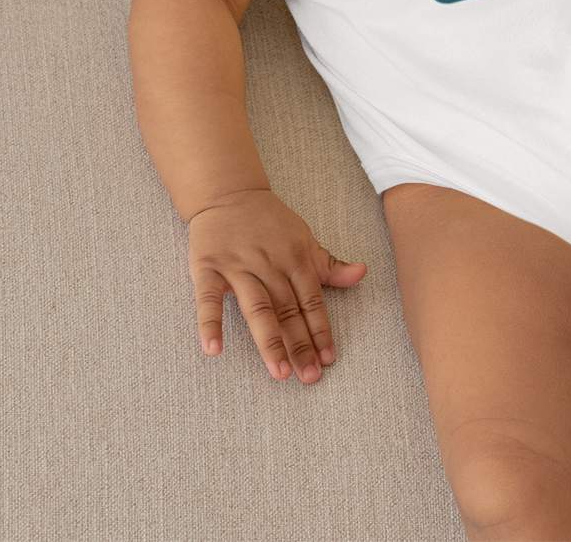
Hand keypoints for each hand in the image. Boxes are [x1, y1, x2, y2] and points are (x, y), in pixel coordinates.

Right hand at [188, 188, 367, 383]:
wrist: (228, 193)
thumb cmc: (269, 222)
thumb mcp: (304, 238)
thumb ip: (329, 264)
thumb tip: (362, 273)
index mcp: (294, 258)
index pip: (311, 300)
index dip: (320, 330)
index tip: (328, 358)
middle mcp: (268, 264)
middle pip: (287, 310)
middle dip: (299, 345)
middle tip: (308, 376)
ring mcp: (237, 266)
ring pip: (256, 308)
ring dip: (268, 341)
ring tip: (279, 372)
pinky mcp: (207, 268)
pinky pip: (208, 299)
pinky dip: (210, 323)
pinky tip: (214, 349)